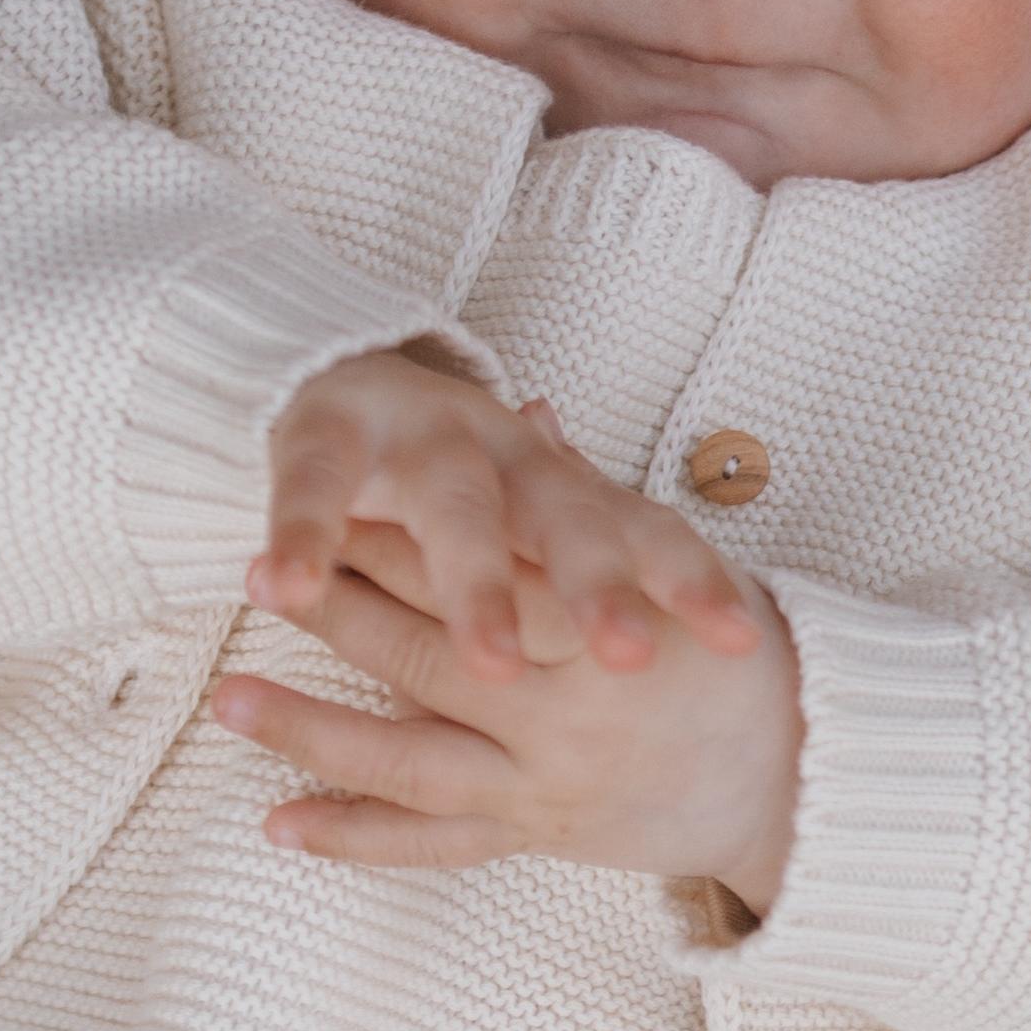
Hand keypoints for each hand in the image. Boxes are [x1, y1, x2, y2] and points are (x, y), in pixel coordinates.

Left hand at [215, 515, 803, 911]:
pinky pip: (429, 844)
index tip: (328, 498)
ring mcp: (543, 783)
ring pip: (407, 762)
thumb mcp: (675, 561)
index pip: (480, 569)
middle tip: (251, 578)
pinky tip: (277, 822)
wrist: (794, 776)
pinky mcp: (533, 835)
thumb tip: (532, 413)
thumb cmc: (731, 657)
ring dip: (311, 731)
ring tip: (228, 700)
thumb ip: (590, 494)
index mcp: (599, 629)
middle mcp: (565, 712)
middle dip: (337, 616)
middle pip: (429, 657)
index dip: (396, 534)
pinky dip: (353, 838)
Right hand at [252, 349, 763, 682]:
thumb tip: (706, 606)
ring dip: (476, 586)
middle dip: (598, 586)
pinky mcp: (324, 436)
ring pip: (456, 512)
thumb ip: (601, 547)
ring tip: (494, 664)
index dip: (689, 580)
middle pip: (563, 520)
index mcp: (557, 481)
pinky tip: (287, 591)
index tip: (742, 641)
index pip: (639, 528)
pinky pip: (316, 493)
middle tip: (632, 658)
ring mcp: (416, 440)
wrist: (333, 366)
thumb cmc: (453, 474)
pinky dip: (303, 541)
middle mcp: (501, 454)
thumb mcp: (530, 512)